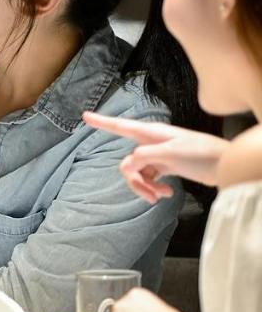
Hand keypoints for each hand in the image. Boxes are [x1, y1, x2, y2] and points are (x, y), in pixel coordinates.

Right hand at [82, 112, 227, 202]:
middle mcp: (151, 143)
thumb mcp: (170, 153)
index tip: (85, 116)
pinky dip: (155, 188)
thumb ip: (144, 157)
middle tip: (149, 193)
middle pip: (128, 163)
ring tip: (161, 196)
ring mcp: (158, 156)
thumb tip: (128, 165)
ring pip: (138, 173)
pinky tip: (166, 193)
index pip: (121, 126)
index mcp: (151, 134)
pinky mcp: (166, 168)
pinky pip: (149, 179)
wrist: (226, 165)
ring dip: (146, 187)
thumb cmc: (201, 153)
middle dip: (135, 180)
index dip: (102, 122)